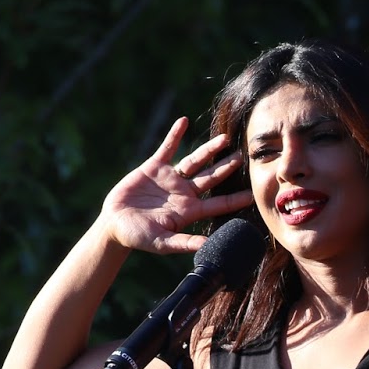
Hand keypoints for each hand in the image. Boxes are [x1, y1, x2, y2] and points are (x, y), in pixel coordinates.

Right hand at [101, 116, 254, 254]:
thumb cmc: (139, 238)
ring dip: (209, 150)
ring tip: (225, 138)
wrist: (115, 225)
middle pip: (211, 177)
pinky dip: (175, 135)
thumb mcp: (163, 242)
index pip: (218, 204)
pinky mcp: (154, 167)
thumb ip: (185, 243)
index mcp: (189, 211)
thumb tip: (209, 247)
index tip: (253, 193)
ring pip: (195, 161)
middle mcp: (184, 193)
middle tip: (244, 156)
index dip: (235, 199)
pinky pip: (167, 147)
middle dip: (227, 167)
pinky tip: (184, 121)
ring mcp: (170, 179)